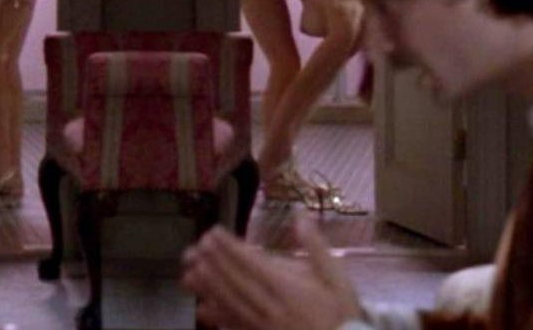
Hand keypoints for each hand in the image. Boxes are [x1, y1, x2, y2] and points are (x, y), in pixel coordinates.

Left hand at [181, 218, 362, 329]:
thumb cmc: (343, 314)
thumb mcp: (337, 278)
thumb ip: (316, 247)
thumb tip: (300, 214)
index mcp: (290, 289)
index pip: (253, 264)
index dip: (230, 248)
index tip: (213, 233)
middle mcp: (273, 308)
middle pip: (237, 283)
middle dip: (213, 264)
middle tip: (194, 248)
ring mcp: (265, 327)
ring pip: (232, 305)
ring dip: (209, 289)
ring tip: (189, 274)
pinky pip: (236, 327)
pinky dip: (219, 318)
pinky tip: (203, 310)